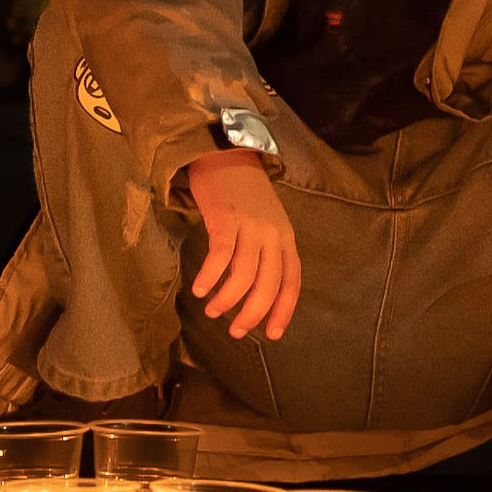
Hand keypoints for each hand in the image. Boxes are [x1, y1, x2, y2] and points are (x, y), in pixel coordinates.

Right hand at [185, 150, 302, 341]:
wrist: (227, 157)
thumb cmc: (245, 198)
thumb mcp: (267, 226)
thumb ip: (266, 254)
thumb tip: (256, 294)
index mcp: (287, 239)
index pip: (292, 283)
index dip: (283, 311)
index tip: (271, 335)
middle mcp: (274, 234)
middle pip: (269, 284)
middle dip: (252, 313)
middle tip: (235, 331)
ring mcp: (251, 226)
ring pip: (244, 274)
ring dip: (227, 298)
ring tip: (212, 311)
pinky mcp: (227, 218)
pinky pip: (220, 255)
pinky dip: (210, 276)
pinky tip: (199, 289)